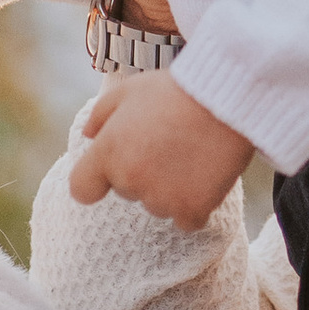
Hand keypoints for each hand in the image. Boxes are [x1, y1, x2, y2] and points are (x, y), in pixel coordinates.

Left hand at [67, 69, 255, 226]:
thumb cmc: (175, 90)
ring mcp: (161, 198)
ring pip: (158, 205)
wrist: (226, 99)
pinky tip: (204, 176)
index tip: (109, 173)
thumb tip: (88, 135)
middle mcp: (129, 180)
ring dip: (170, 188)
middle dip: (142, 172)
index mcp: (108, 152)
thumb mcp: (129, 90)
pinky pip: (186, 219)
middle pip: (127, 191)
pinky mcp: (191, 209)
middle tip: (168, 143)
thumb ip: (100, 115)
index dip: (95, 181)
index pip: (82, 189)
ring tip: (190, 154)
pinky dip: (195, 204)